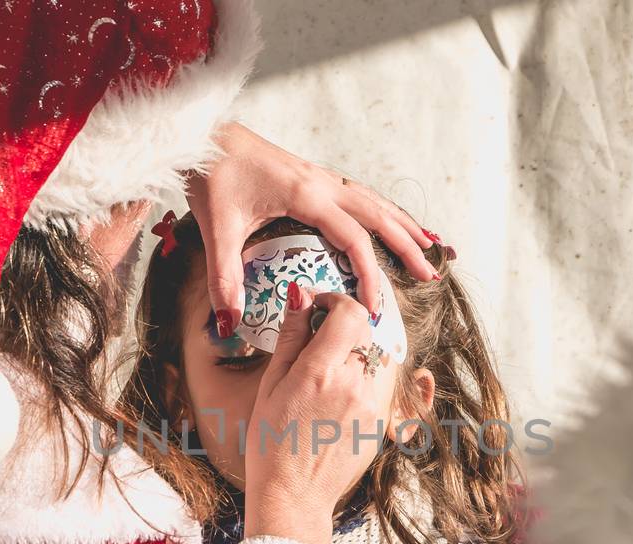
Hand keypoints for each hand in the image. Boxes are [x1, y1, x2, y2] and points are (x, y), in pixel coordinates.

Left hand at [185, 123, 436, 335]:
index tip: (374, 305)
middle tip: (429, 274)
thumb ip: (224, 278)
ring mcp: (320, 176)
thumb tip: (230, 322)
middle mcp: (322, 183)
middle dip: (407, 246)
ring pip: (374, 201)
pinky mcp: (312, 175)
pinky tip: (386, 220)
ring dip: (401, 223)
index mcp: (306, 196)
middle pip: (378, 216)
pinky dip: (381, 209)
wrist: (203, 132)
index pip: (353, 239)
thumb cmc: (211, 174)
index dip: (369, 274)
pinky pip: (359, 194)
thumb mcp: (215, 228)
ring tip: (427, 245)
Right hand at [242, 289, 389, 543]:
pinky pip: (382, 383)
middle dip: (344, 327)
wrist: (294, 496)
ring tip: (328, 374)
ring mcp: (373, 405)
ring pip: (377, 355)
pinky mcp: (382, 421)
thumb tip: (301, 296)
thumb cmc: (272, 443)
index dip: (335, 301)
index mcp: (321, 372)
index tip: (320, 309)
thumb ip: (292, 337)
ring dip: (357, 353)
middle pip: (365, 331)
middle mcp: (354, 385)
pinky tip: (338, 398)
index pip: (349, 311)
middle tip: (318, 343)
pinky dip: (365, 378)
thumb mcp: (271, 385)